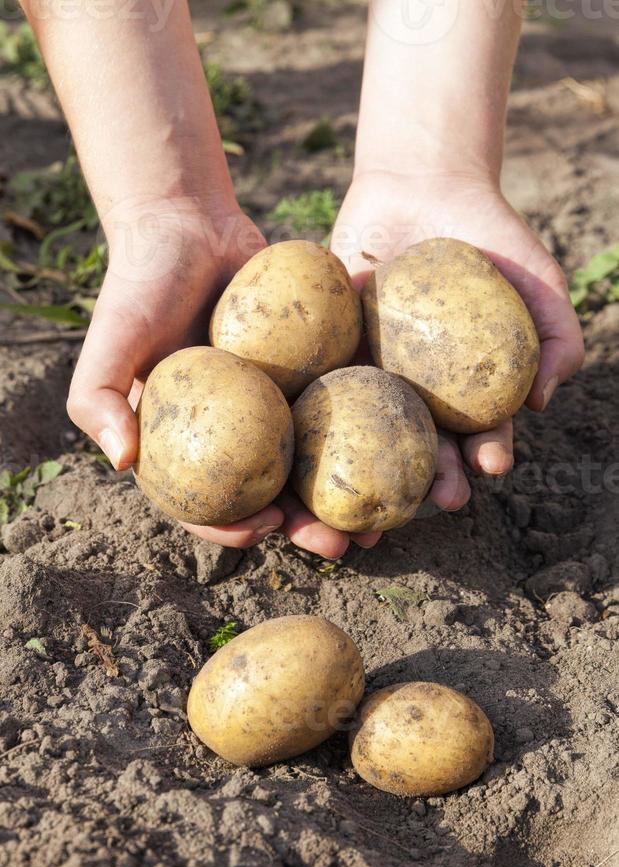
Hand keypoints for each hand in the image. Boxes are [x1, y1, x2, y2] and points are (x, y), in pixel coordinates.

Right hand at [68, 199, 378, 556]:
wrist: (189, 223)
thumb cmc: (140, 284)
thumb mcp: (110, 340)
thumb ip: (98, 399)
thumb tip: (122, 463)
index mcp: (182, 446)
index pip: (204, 504)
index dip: (232, 528)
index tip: (266, 530)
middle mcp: (230, 437)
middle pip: (270, 498)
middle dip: (306, 530)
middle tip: (341, 545)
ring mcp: (272, 408)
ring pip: (312, 466)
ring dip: (344, 499)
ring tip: (381, 524)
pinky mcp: (307, 377)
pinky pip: (337, 412)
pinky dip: (364, 438)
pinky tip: (397, 455)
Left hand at [331, 172, 584, 510]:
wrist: (424, 185)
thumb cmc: (490, 237)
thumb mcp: (537, 280)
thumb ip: (557, 335)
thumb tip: (543, 402)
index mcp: (465, 389)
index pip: (478, 432)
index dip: (484, 454)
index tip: (490, 466)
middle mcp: (416, 392)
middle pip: (421, 447)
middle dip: (431, 479)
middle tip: (437, 498)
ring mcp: (370, 373)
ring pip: (366, 433)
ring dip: (370, 473)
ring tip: (372, 503)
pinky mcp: (328, 351)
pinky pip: (319, 387)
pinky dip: (313, 421)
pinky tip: (311, 449)